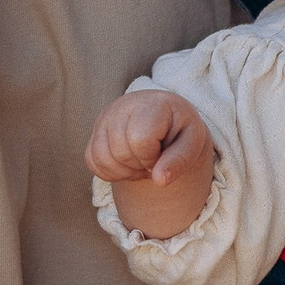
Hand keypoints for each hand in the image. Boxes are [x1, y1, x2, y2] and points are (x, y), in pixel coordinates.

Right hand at [86, 88, 210, 186]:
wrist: (164, 119)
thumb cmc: (179, 130)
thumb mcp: (192, 142)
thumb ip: (180, 160)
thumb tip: (159, 180)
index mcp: (151, 104)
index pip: (140, 139)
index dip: (152, 156)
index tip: (163, 152)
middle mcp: (122, 106)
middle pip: (120, 152)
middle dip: (140, 165)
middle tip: (154, 159)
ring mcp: (104, 118)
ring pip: (102, 158)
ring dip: (125, 172)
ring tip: (142, 161)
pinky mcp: (94, 133)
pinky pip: (92, 162)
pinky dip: (111, 172)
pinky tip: (129, 164)